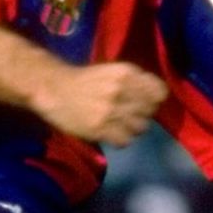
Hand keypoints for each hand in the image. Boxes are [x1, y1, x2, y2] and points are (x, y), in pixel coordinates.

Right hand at [31, 61, 167, 145]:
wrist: (53, 89)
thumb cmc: (84, 80)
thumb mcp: (112, 72)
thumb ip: (134, 82)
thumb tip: (157, 98)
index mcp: (125, 72)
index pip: (158, 91)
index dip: (155, 99)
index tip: (146, 102)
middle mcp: (120, 90)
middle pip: (150, 111)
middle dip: (143, 114)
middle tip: (129, 114)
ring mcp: (110, 110)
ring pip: (140, 127)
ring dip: (132, 128)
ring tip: (119, 124)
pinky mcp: (99, 128)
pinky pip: (125, 141)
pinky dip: (121, 139)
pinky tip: (111, 133)